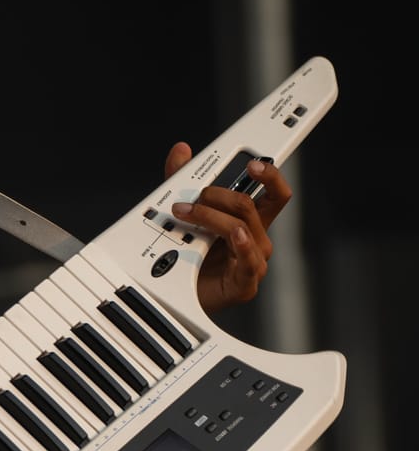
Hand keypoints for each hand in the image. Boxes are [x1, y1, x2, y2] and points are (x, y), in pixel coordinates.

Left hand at [163, 147, 290, 312]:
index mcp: (250, 221)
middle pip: (251, 206)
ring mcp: (252, 261)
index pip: (274, 193)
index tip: (253, 162)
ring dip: (212, 216)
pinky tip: (235, 236)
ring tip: (187, 213)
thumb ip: (183, 182)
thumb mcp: (183, 212)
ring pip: (243, 227)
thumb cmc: (187, 259)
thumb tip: (181, 150)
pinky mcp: (244, 283)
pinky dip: (243, 246)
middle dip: (220, 195)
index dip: (270, 175)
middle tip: (194, 197)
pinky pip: (251, 261)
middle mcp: (255, 239)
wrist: (175, 299)